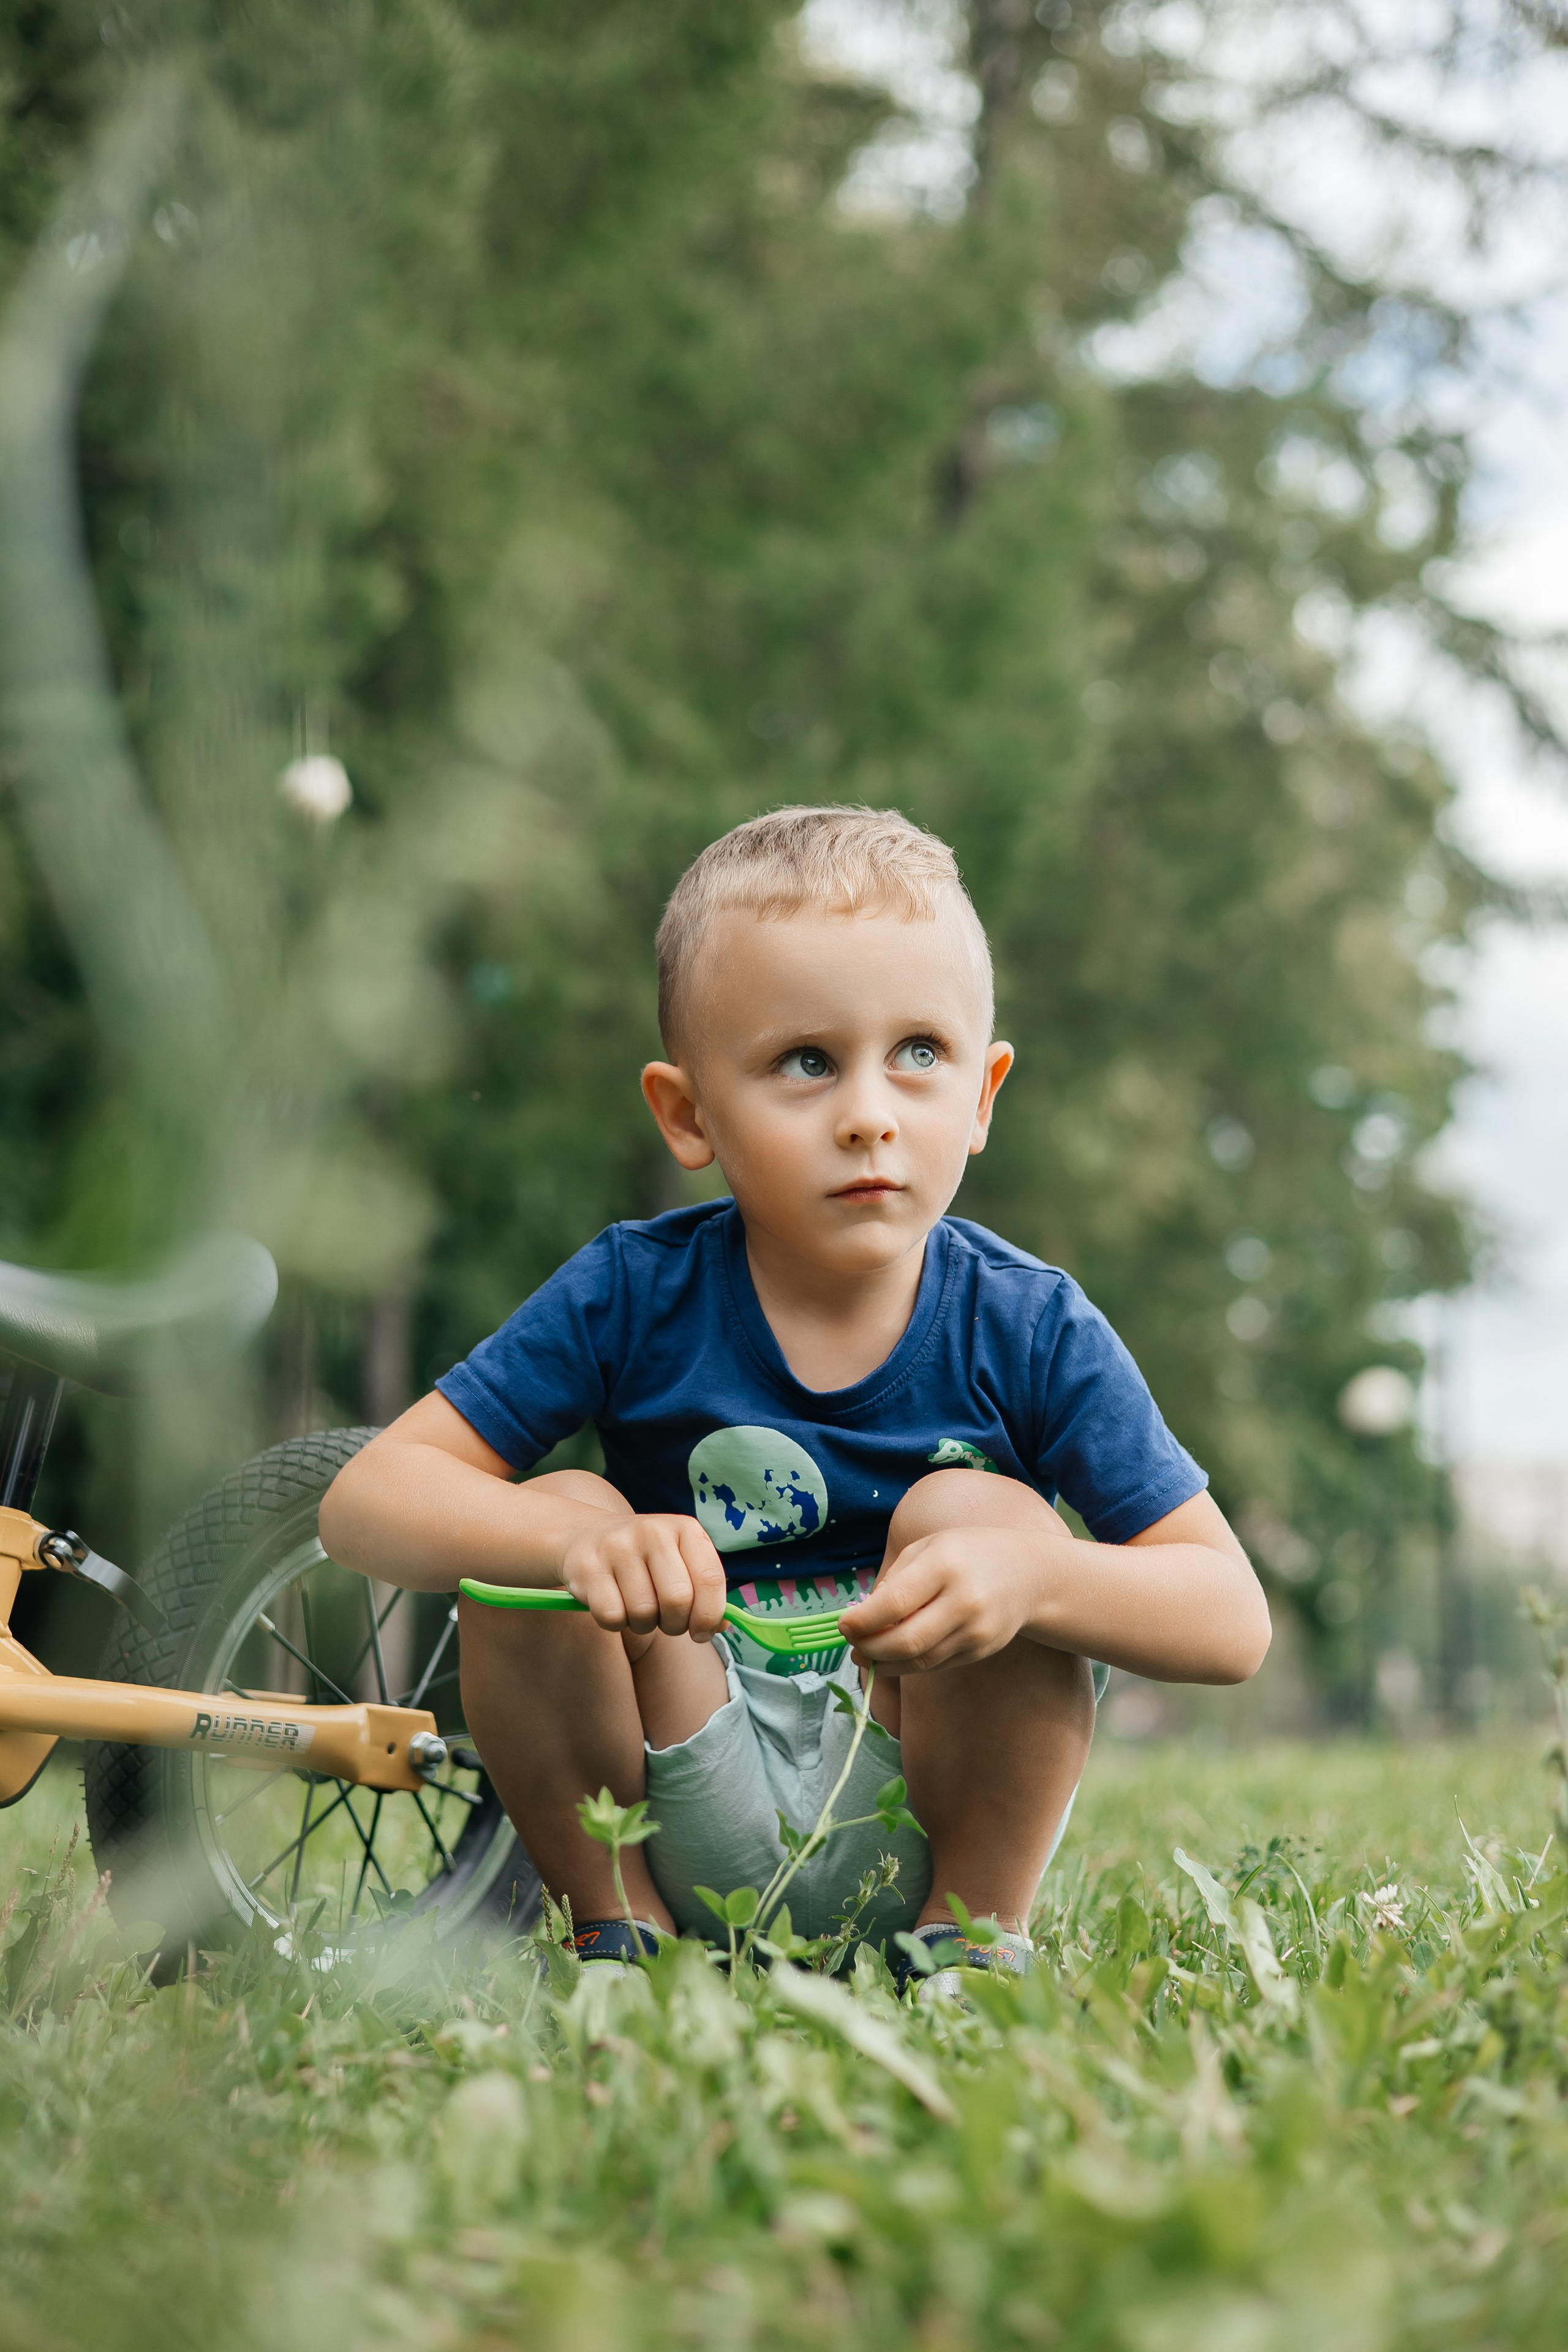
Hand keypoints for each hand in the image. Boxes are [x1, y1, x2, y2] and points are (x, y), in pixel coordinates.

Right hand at [560, 1512, 727, 1640]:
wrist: (586, 1537)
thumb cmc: (645, 1560)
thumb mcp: (680, 1562)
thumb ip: (705, 1591)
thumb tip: (723, 1626)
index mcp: (685, 1529)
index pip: (710, 1579)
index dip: (710, 1616)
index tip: (702, 1632)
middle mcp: (652, 1531)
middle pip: (678, 1600)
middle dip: (675, 1624)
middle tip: (666, 1622)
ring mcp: (617, 1546)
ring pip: (644, 1613)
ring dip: (644, 1625)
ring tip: (638, 1610)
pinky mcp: (588, 1567)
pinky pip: (612, 1617)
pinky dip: (616, 1623)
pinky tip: (614, 1606)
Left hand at [838, 1528, 1048, 1673]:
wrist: (1028, 1574)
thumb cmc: (968, 1553)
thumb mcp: (928, 1547)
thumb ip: (894, 1579)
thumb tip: (862, 1617)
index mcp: (945, 1565)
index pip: (894, 1604)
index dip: (862, 1621)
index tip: (844, 1624)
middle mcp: (964, 1601)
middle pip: (905, 1642)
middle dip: (869, 1649)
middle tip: (851, 1645)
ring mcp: (976, 1631)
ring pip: (918, 1662)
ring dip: (883, 1663)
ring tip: (865, 1654)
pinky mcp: (980, 1651)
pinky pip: (935, 1665)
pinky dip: (908, 1665)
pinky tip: (893, 1656)